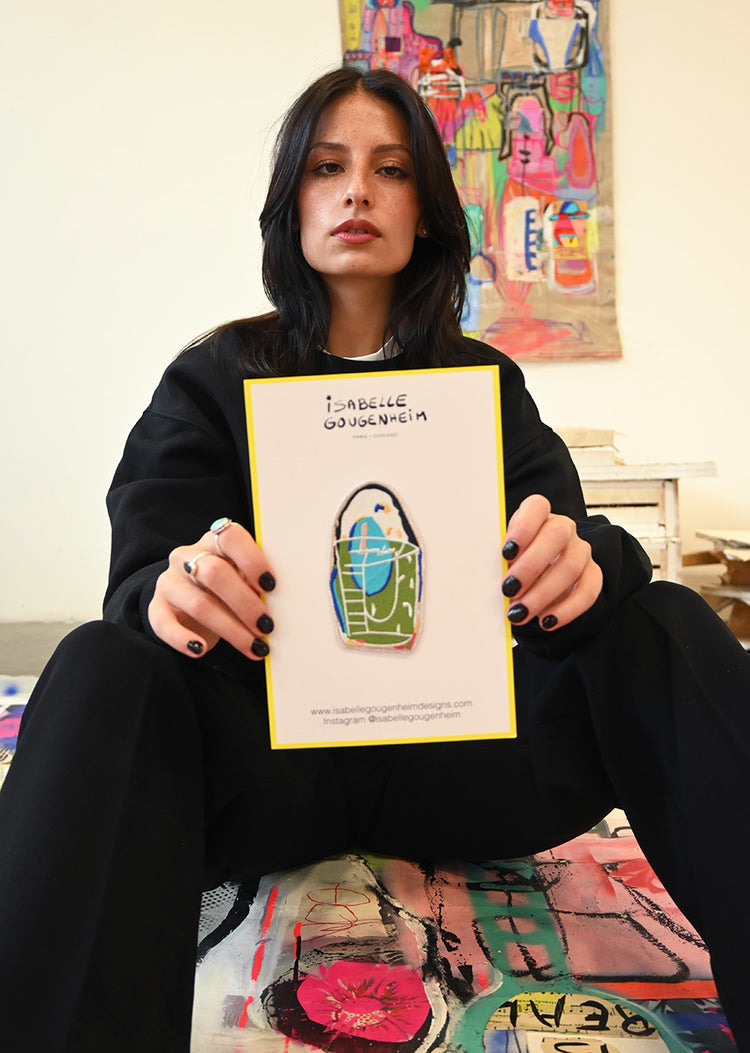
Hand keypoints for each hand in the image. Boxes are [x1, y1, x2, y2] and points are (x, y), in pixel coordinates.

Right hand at [148, 520, 275, 658]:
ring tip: (254, 647)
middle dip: (245, 603)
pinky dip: (183, 639)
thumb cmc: (226, 589)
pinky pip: (164, 624)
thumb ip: (256, 582)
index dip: (252, 559)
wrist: (188, 603)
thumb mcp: (241, 578)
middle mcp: (187, 557)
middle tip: (267, 626)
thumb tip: (285, 603)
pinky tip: (201, 650)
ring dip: (230, 629)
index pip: (230, 536)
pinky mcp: (156, 608)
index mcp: (214, 541)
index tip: (271, 586)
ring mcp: (169, 582)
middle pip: (214, 573)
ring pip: (199, 604)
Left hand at [501, 495, 601, 630]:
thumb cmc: (511, 564)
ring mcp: (581, 550)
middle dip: (531, 565)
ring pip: (571, 566)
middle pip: (557, 535)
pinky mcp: (592, 574)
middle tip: (508, 590)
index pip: (537, 507)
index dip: (523, 526)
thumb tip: (487, 576)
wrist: (535, 581)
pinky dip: (567, 609)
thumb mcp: (501, 558)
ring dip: (543, 593)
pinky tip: (546, 621)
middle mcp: (563, 528)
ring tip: (519, 613)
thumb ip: (498, 560)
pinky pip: (589, 591)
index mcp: (537, 515)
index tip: (506, 552)